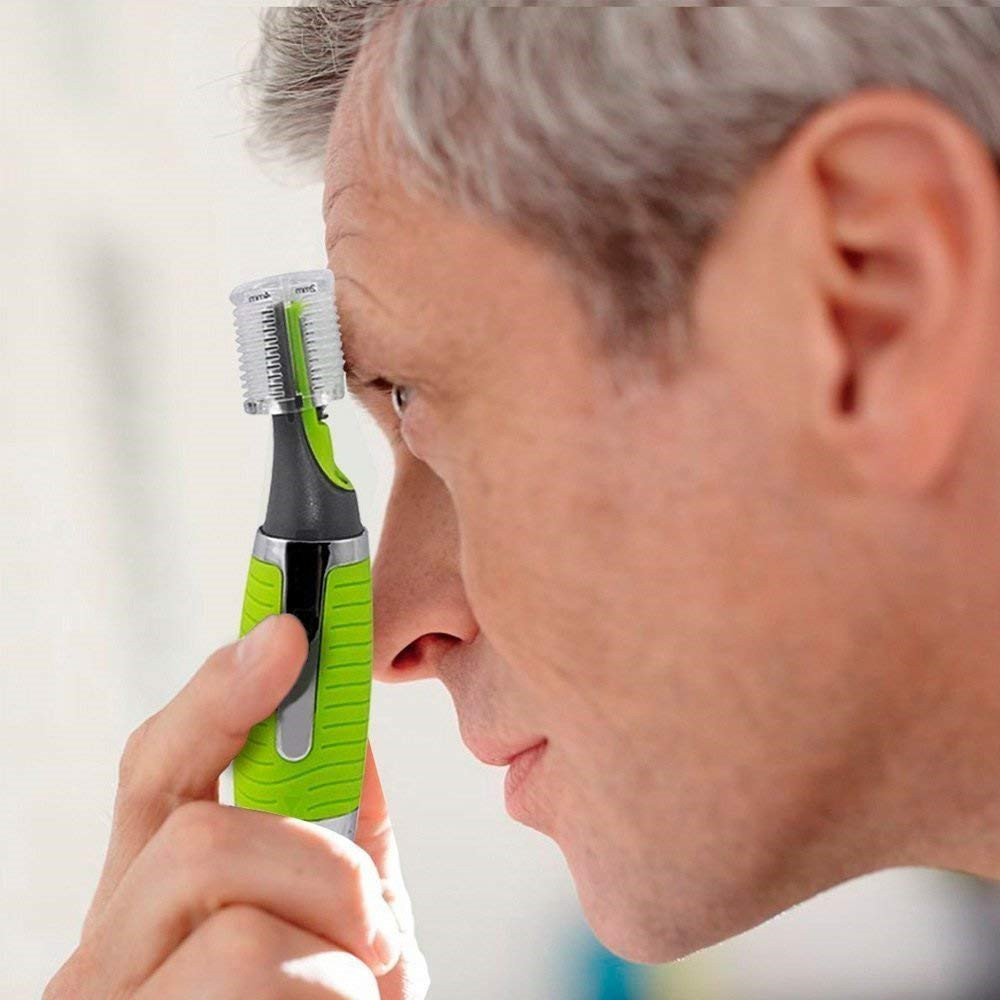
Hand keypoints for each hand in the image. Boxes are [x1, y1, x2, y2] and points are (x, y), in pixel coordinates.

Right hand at [43, 614, 429, 999]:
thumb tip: (349, 735)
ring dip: (338, 968)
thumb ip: (338, 843)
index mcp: (151, 904)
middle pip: (197, 838)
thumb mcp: (343, 940)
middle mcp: (104, 959)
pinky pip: (269, 996)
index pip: (157, 770)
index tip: (291, 631)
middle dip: (318, 867)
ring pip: (241, 936)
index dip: (218, 692)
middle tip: (371, 923)